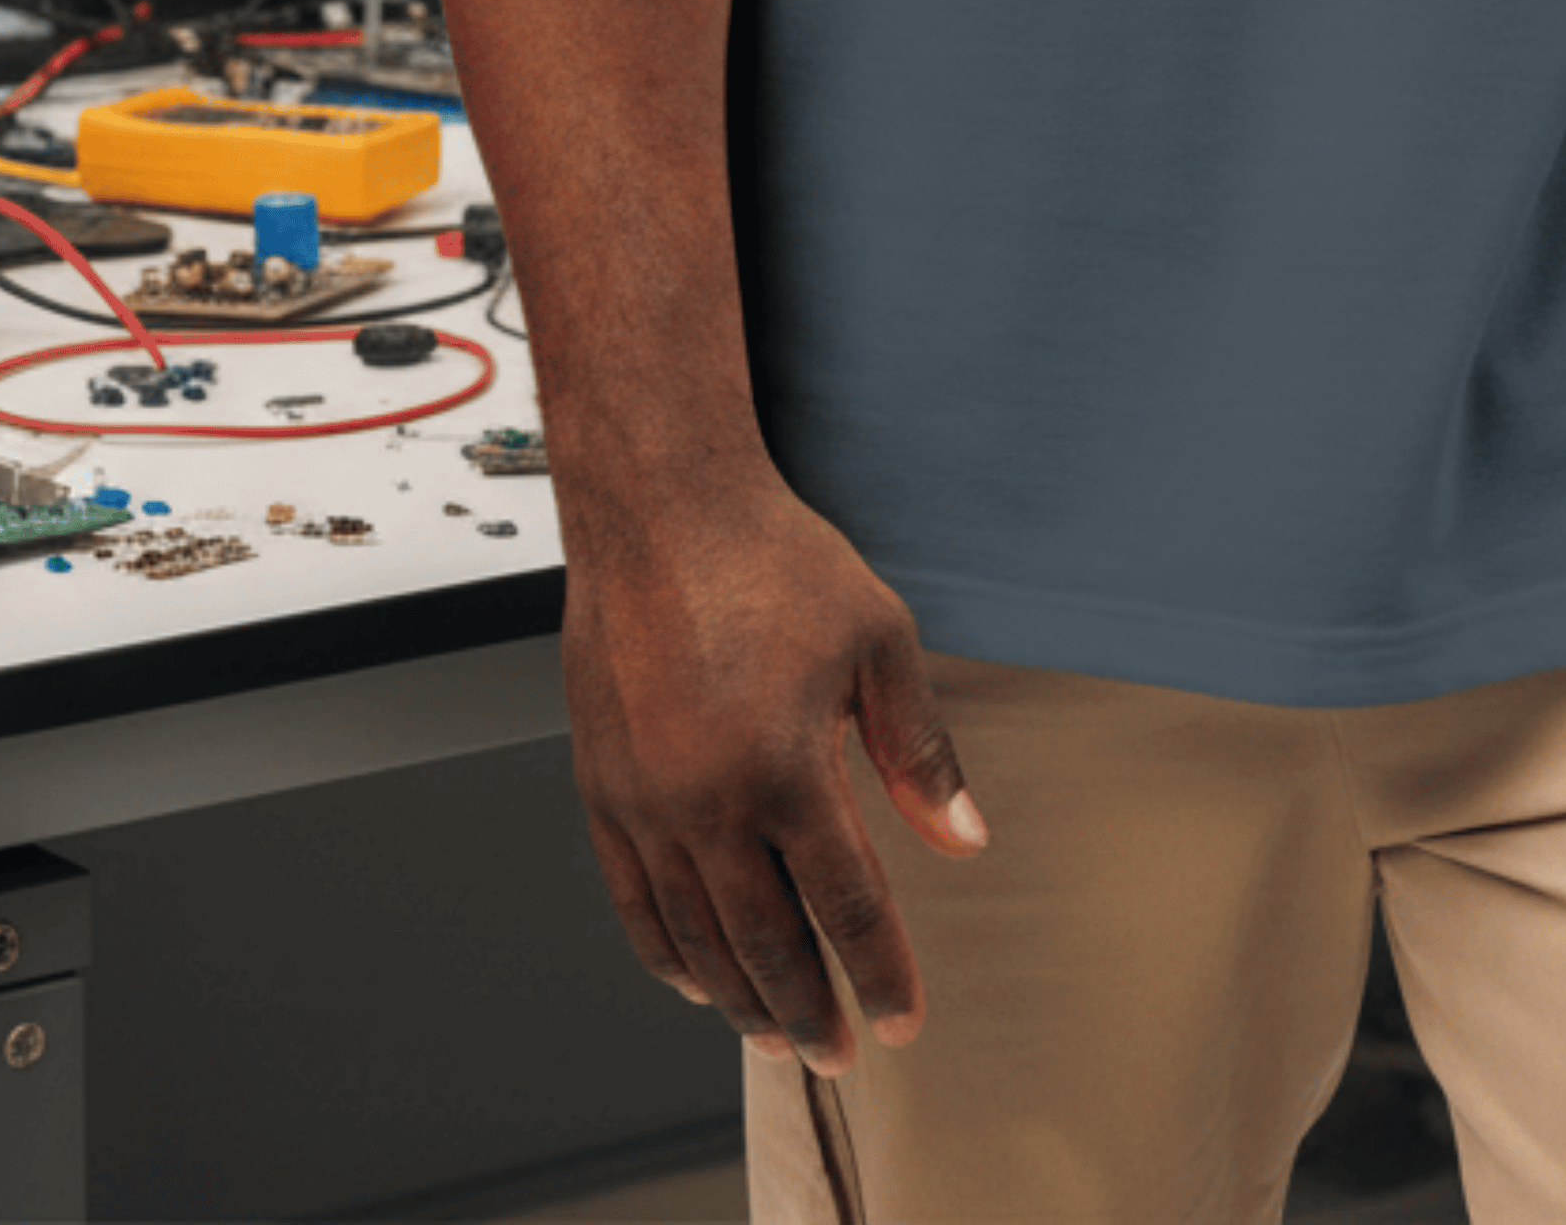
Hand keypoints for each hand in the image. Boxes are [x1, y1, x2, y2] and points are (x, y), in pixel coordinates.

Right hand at [561, 476, 991, 1076]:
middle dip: (810, 1012)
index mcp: (787, 768)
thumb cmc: (772, 561)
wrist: (662, 511)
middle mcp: (708, 802)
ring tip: (777, 1033)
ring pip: (696, 940)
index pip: (846, 907)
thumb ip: (919, 751)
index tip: (902, 1018)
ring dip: (740, 1000)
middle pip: (766, 946)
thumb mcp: (879, 641)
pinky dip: (667, 955)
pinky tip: (697, 978)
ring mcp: (647, 803)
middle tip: (840, 1054)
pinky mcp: (602, 790)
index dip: (879, 973)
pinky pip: (633, 902)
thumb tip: (963, 838)